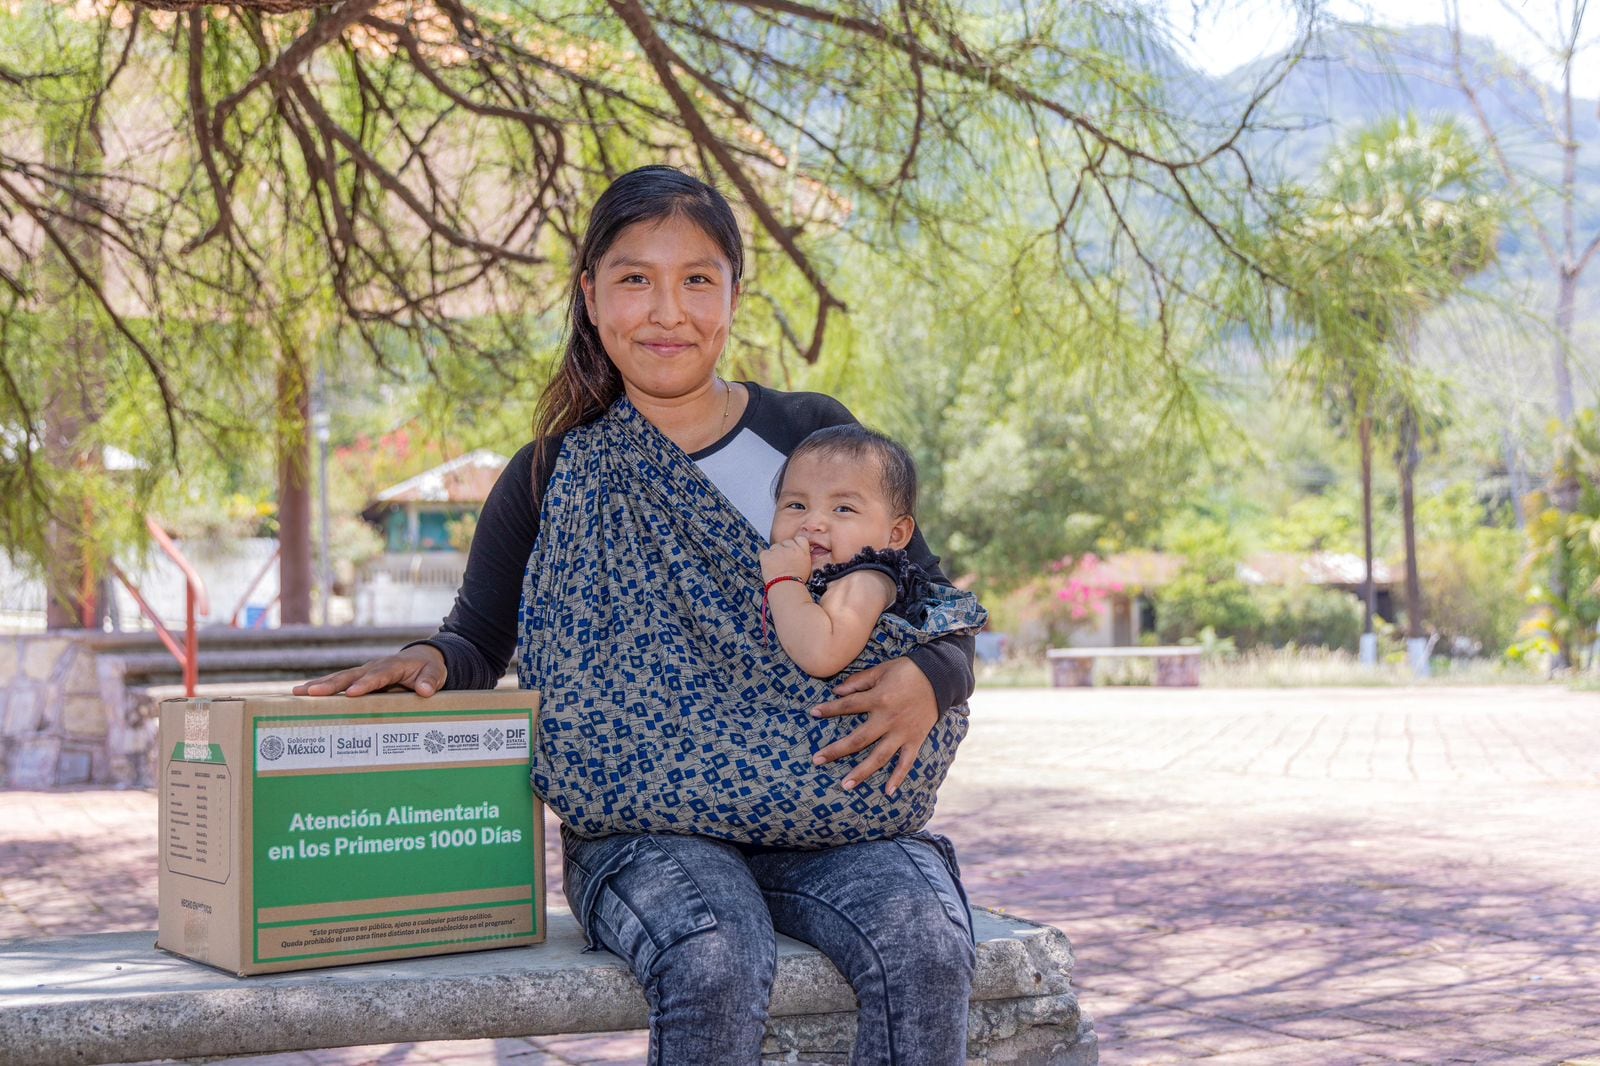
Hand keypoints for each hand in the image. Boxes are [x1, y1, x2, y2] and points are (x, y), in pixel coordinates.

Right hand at [291, 644, 447, 697]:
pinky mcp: (358, 678)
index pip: (379, 676)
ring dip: (319, 685)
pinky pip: (338, 682)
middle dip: (332, 684)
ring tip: (298, 692)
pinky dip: (321, 687)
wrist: (422, 658)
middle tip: (312, 692)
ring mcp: (364, 671)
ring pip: (339, 677)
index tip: (352, 693)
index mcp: (393, 666)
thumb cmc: (429, 668)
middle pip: (351, 675)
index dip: (366, 684)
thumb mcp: (436, 674)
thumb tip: (424, 691)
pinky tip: (303, 694)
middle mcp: (374, 667)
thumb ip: (431, 681)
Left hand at [761, 535, 814, 582]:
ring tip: (777, 567)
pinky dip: (765, 559)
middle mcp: (791, 548)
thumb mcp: (807, 567)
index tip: (792, 551)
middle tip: (783, 562)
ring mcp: (778, 550)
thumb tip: (798, 551)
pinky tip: (769, 567)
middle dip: (783, 550)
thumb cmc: (796, 582)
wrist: (786, 589)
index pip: (799, 538)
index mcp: (802, 551)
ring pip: (774, 547)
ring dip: (774, 554)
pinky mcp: (766, 555)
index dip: (795, 544)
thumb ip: (802, 555)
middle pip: (785, 542)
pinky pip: (764, 553)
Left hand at [810, 657, 936, 795]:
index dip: (829, 709)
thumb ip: (859, 681)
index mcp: (878, 698)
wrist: (941, 676)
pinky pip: (906, 762)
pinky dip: (898, 777)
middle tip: (817, 760)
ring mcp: (902, 732)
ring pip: (879, 757)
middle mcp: (888, 719)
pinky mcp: (915, 739)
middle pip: (858, 739)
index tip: (813, 713)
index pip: (847, 706)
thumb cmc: (909, 670)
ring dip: (862, 772)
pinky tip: (888, 791)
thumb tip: (836, 691)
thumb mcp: (881, 670)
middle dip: (836, 750)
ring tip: (845, 785)